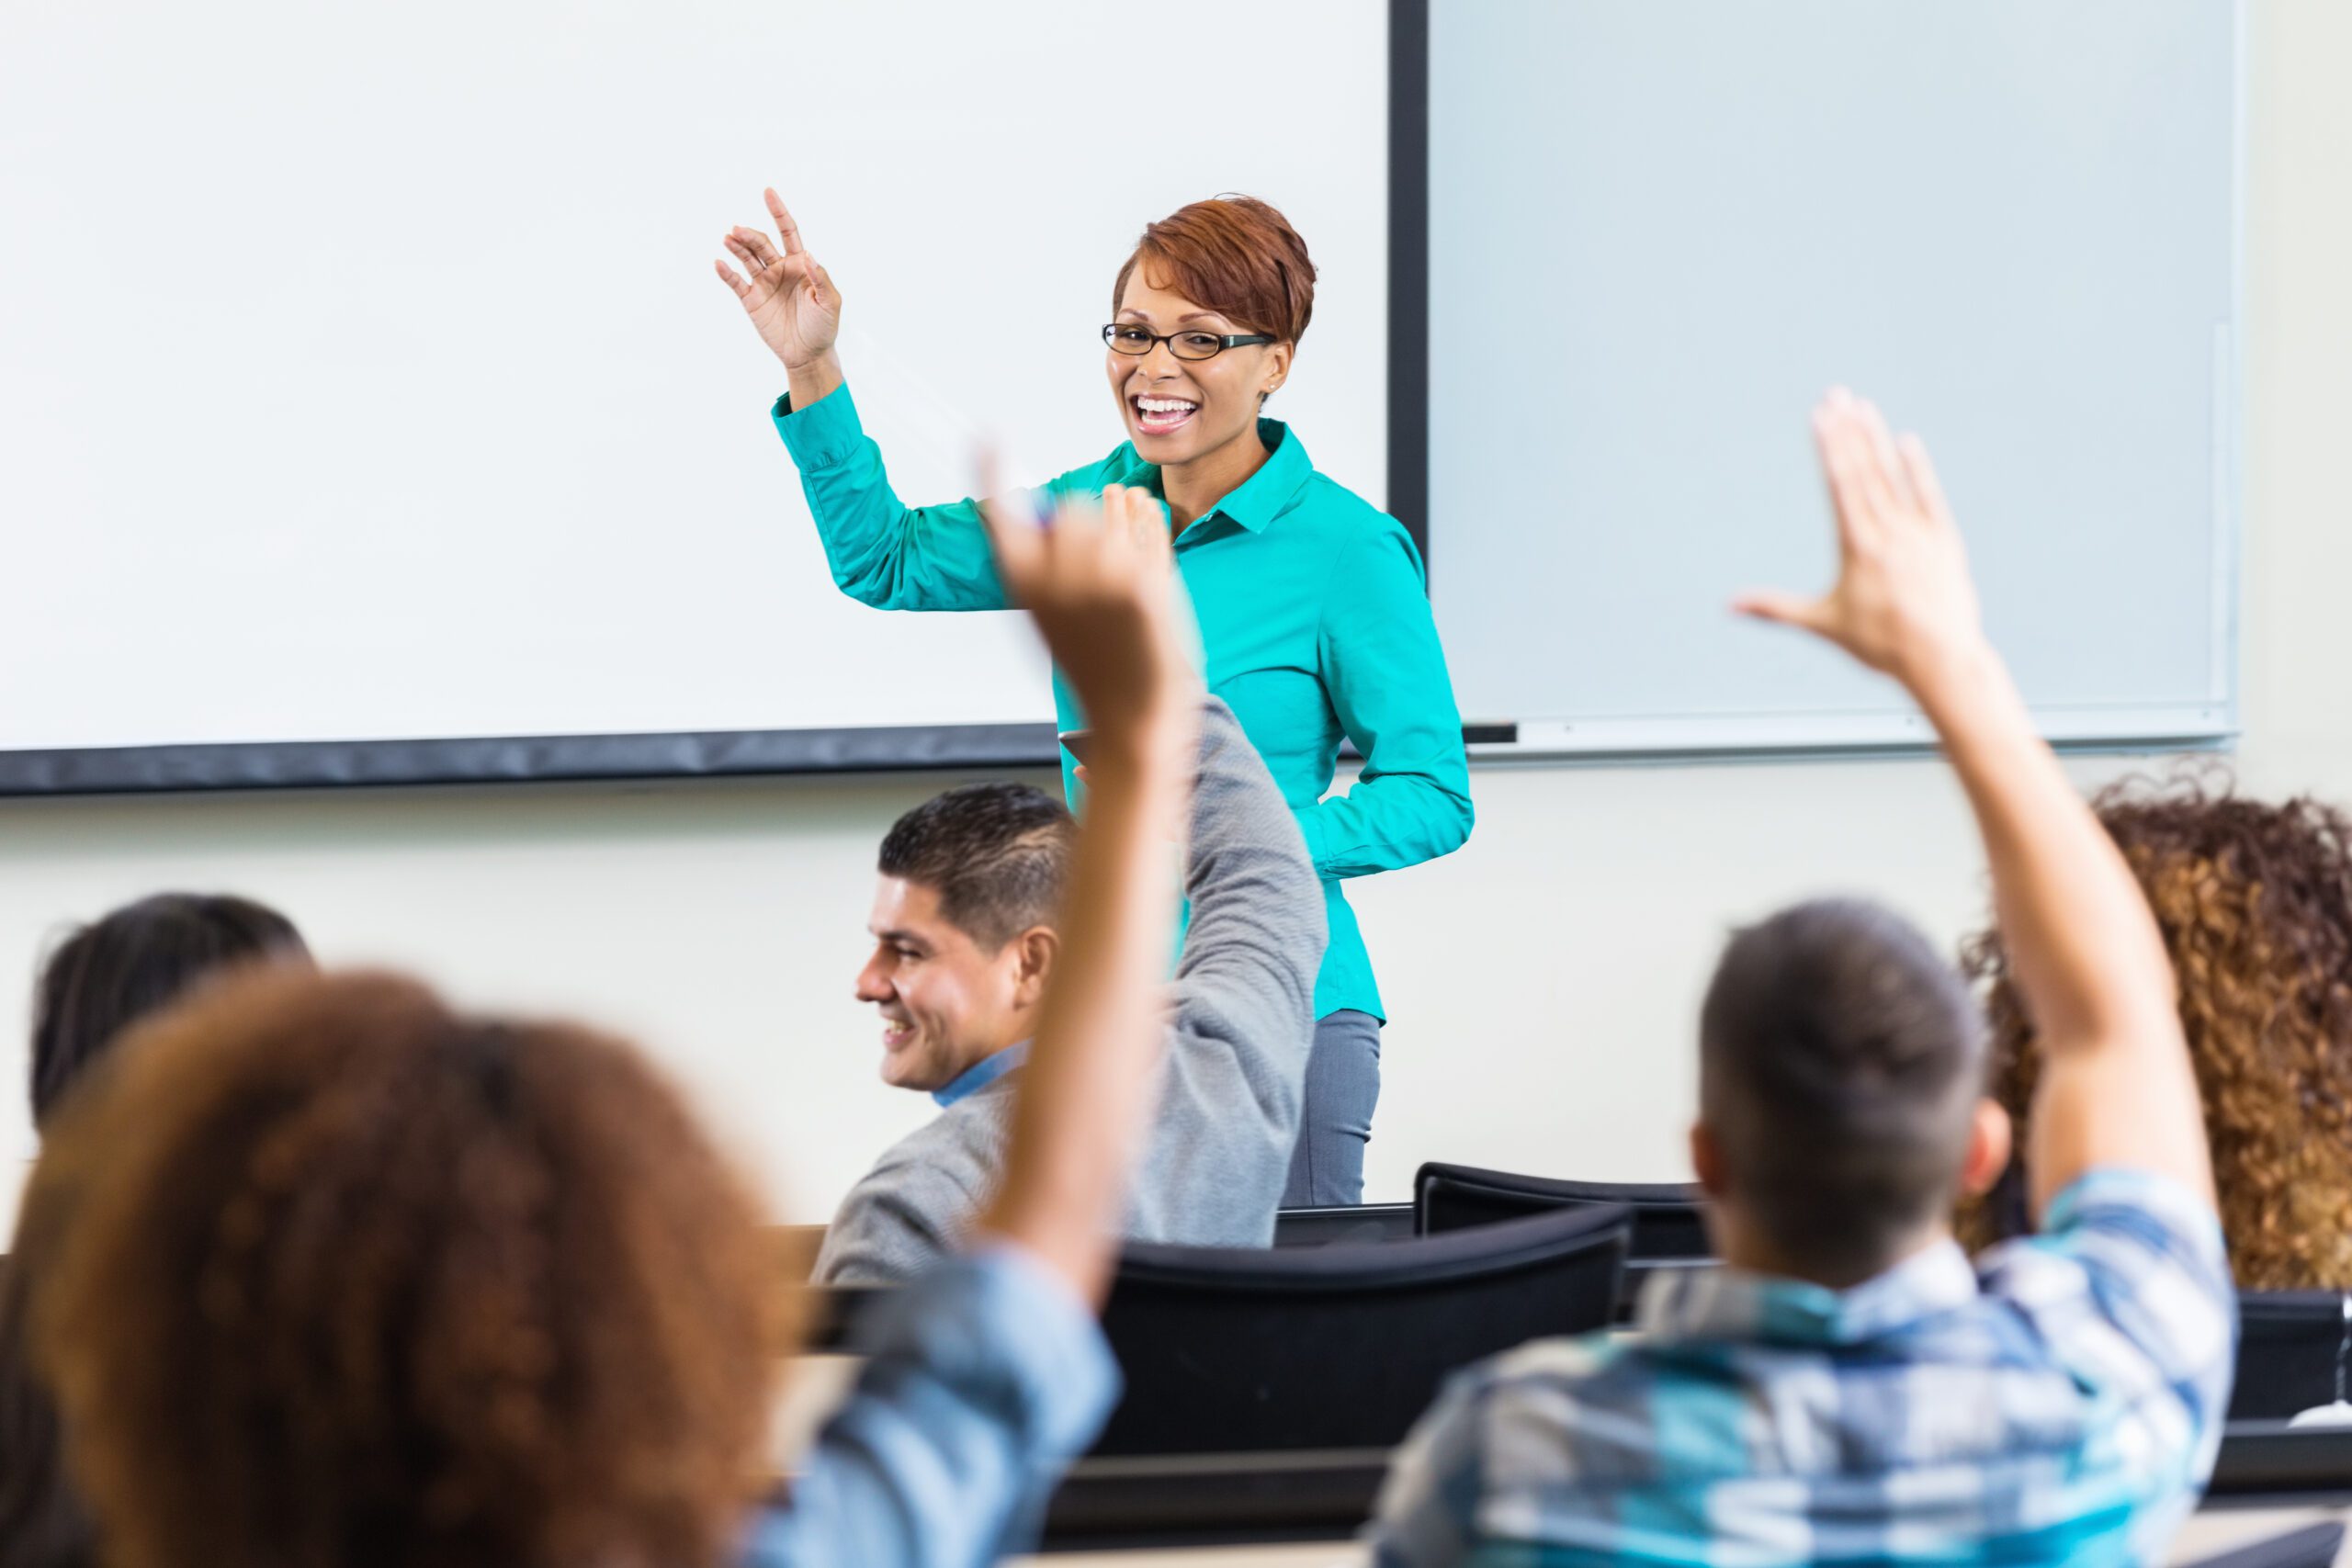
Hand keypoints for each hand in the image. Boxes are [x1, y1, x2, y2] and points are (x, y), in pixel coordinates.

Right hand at [712, 188, 841, 370]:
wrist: (808, 354)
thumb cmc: (824, 326)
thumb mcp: (830, 302)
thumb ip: (820, 278)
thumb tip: (809, 255)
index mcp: (800, 264)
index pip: (787, 231)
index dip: (778, 212)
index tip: (768, 192)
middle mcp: (780, 269)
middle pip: (762, 244)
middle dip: (750, 235)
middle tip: (738, 230)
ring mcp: (764, 283)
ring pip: (747, 258)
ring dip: (737, 247)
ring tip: (728, 238)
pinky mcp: (752, 300)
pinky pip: (736, 282)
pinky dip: (727, 272)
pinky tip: (719, 262)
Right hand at [980, 481, 1196, 753]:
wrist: (1133, 715)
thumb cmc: (1092, 668)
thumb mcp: (1048, 618)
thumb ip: (1040, 568)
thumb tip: (1034, 517)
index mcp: (1023, 587)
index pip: (1001, 515)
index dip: (992, 473)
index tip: (988, 436)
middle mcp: (1056, 578)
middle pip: (1070, 508)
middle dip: (1084, 522)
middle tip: (1096, 556)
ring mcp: (1102, 578)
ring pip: (1108, 513)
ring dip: (1115, 523)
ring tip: (1121, 549)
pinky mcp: (1143, 583)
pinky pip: (1144, 526)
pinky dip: (1145, 518)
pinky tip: (1142, 508)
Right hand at [1735, 388, 1985, 688]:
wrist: (1940, 659)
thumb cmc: (1877, 646)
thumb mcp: (1822, 625)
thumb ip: (1774, 609)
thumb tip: (1729, 605)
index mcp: (1858, 547)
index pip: (1841, 485)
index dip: (1830, 447)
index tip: (1820, 416)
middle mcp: (1889, 532)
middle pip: (1864, 470)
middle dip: (1848, 430)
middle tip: (1836, 394)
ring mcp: (1919, 533)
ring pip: (1894, 477)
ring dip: (1877, 440)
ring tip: (1864, 407)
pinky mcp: (1943, 540)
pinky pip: (1928, 496)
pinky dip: (1917, 469)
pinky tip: (1906, 441)